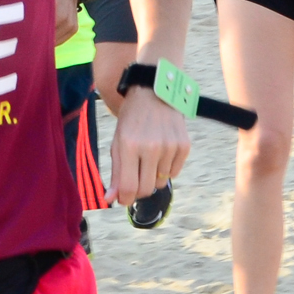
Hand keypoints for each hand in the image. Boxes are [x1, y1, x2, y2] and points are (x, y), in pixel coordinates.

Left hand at [110, 81, 190, 202]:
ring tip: (148, 158)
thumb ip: (116, 173)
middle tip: (135, 179)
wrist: (154, 93)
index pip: (129, 187)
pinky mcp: (184, 145)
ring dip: (153, 177)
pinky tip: (161, 153)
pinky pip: (174, 173)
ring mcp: (170, 146)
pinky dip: (166, 169)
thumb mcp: (118, 143)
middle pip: (146, 189)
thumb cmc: (132, 120)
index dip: (125, 199)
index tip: (123, 199)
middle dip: (138, 190)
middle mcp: (151, 147)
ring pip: (161, 182)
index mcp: (129, 146)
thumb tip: (110, 200)